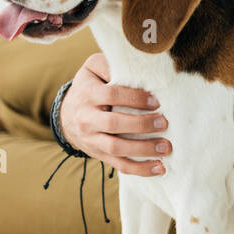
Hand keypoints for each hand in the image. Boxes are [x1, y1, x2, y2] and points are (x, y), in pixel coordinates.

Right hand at [60, 53, 169, 176]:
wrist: (67, 114)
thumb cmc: (90, 85)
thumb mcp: (94, 68)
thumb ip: (111, 65)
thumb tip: (137, 68)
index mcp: (88, 94)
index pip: (112, 95)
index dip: (134, 98)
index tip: (156, 101)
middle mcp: (86, 118)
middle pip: (114, 124)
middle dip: (141, 124)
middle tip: (164, 122)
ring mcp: (92, 139)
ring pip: (117, 148)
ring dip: (143, 150)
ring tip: (166, 147)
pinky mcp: (99, 154)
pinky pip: (119, 165)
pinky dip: (140, 169)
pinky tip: (160, 168)